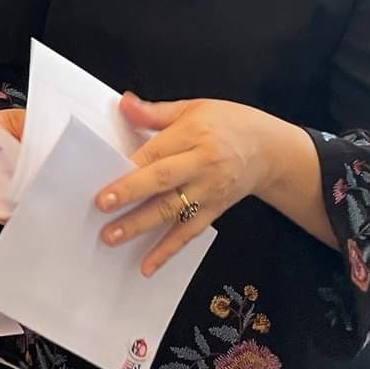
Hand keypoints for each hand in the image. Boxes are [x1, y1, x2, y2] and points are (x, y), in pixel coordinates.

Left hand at [96, 96, 281, 275]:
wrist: (267, 149)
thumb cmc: (227, 124)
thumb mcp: (192, 108)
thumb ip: (154, 112)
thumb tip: (123, 103)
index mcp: (194, 134)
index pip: (157, 152)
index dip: (130, 166)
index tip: (105, 176)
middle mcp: (202, 165)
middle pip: (163, 181)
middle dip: (131, 194)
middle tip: (102, 206)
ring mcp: (209, 191)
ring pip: (172, 211)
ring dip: (140, 225)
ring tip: (112, 236)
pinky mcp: (214, 211)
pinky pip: (188, 233)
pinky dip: (168, 251)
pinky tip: (147, 266)